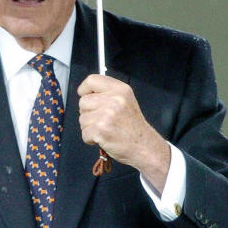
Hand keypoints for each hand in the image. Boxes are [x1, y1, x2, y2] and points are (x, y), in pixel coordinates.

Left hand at [77, 74, 170, 191]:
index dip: (85, 89)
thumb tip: (85, 94)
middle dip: (88, 113)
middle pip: (83, 101)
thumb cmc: (133, 127)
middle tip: (102, 120)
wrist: (144, 147)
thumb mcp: (125, 101)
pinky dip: (90, 139)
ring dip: (89, 127)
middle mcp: (114, 99)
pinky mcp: (101, 129)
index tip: (86, 96)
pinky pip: (84, 133)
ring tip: (105, 130)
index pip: (92, 80)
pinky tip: (103, 138)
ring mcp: (107, 114)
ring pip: (82, 118)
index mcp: (120, 89)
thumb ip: (107, 94)